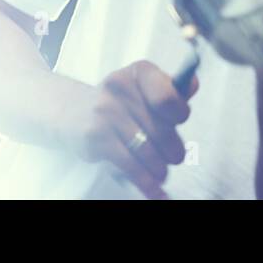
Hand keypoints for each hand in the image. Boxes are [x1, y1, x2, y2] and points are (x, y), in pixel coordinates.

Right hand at [59, 60, 197, 199]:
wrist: (69, 110)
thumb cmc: (117, 102)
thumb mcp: (141, 87)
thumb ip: (169, 88)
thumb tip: (193, 85)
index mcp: (139, 72)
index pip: (169, 96)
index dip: (180, 114)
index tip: (178, 122)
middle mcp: (121, 87)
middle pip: (163, 129)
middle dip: (174, 149)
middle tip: (174, 156)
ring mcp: (106, 111)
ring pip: (149, 151)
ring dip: (160, 169)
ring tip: (162, 173)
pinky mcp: (96, 136)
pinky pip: (131, 166)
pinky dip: (147, 183)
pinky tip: (155, 191)